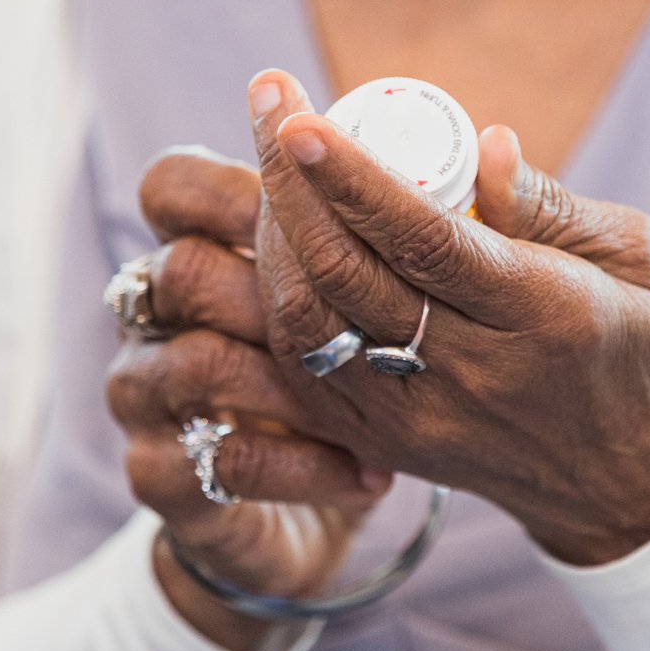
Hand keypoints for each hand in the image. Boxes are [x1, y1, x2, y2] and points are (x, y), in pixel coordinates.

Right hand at [106, 148, 391, 650]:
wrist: (289, 503)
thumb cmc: (337, 356)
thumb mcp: (375, 281)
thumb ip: (431, 216)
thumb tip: (498, 147)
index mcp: (200, 245)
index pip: (173, 188)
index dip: (233, 179)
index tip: (314, 164)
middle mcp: (160, 312)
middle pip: (184, 270)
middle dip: (277, 275)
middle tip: (379, 295)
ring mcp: (150, 395)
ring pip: (199, 365)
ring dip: (291, 377)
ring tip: (380, 397)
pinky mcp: (166, 477)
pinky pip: (224, 464)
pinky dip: (301, 468)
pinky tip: (371, 478)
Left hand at [249, 72, 649, 566]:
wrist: (626, 484)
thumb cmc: (640, 348)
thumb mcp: (635, 260)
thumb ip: (550, 203)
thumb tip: (482, 142)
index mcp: (542, 318)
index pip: (424, 241)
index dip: (352, 178)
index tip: (301, 118)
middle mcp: (470, 374)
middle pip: (347, 273)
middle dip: (291, 179)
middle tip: (271, 98)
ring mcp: (416, 417)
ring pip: (308, 321)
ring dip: (273, 231)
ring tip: (274, 157)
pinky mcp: (383, 442)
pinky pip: (303, 365)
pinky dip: (279, 293)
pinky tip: (280, 233)